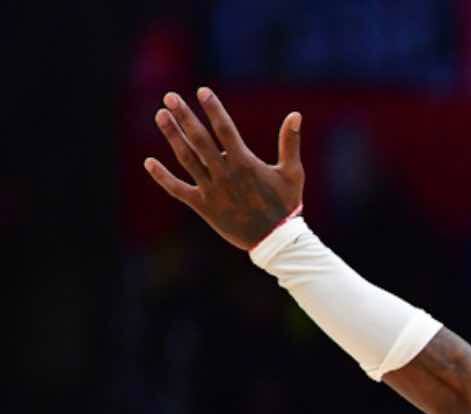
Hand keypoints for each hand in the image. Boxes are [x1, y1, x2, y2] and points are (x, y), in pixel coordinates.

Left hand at [145, 87, 303, 250]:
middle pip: (200, 139)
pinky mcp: (203, 206)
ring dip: (172, 136)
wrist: (276, 240)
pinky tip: (149, 162)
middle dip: (185, 116)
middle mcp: (225, 174)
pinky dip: (162, 177)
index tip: (202, 91)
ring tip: (160, 115)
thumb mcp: (292, 173)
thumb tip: (296, 114)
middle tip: (170, 97)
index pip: (225, 130)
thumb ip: (290, 143)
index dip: (213, 109)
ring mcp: (211, 190)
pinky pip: (178, 189)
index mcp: (245, 163)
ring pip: (187, 158)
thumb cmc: (286, 205)